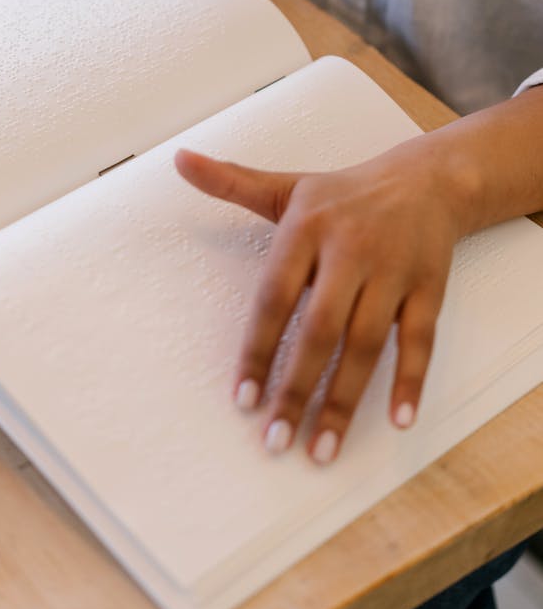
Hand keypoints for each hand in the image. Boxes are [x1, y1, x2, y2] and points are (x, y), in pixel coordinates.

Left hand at [175, 139, 466, 462]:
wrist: (427, 181)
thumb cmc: (343, 194)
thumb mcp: (286, 186)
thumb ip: (231, 182)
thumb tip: (180, 160)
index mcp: (307, 227)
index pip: (275, 297)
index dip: (257, 349)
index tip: (242, 399)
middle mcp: (350, 250)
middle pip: (320, 329)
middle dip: (297, 388)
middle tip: (275, 439)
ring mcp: (393, 271)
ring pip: (366, 344)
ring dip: (343, 400)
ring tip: (321, 449)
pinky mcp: (429, 288)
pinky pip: (420, 341)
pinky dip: (409, 381)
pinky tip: (396, 420)